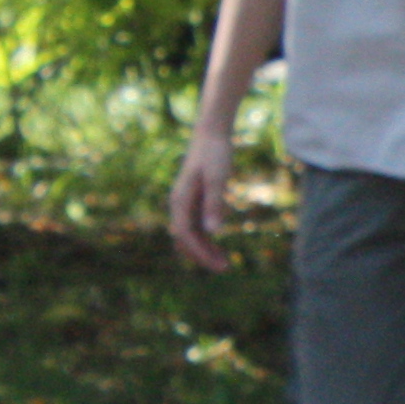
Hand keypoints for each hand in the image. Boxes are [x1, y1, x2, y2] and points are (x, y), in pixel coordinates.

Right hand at [166, 133, 236, 272]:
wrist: (211, 136)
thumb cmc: (215, 155)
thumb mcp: (217, 179)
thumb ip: (214, 204)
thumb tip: (212, 231)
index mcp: (180, 200)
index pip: (185, 234)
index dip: (200, 252)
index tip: (218, 264)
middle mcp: (178, 204)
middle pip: (184, 238)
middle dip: (202, 255)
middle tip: (225, 267)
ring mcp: (185, 203)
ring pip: (190, 235)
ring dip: (204, 250)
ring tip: (225, 263)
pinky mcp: (194, 201)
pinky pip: (195, 226)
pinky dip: (205, 240)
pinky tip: (219, 247)